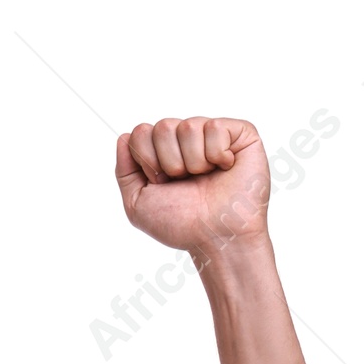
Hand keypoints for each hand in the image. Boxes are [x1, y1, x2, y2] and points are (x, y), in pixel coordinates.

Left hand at [115, 118, 268, 258]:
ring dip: (193, 163)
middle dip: (169, 163)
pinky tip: (224, 168)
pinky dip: (217, 155)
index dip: (147, 161)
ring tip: (205, 178)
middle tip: (184, 182)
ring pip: (188, 127)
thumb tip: (124, 137)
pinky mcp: (239, 132)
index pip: (141, 132)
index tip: (161, 184)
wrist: (215, 236)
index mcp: (163, 152)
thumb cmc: (180, 225)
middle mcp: (186, 140)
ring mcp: (212, 134)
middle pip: (163, 126)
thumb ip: (124, 171)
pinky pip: (215, 127)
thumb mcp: (137, 205)